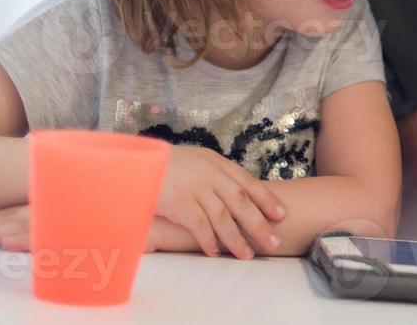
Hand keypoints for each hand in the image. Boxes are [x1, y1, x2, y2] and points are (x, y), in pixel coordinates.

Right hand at [157, 146, 287, 258]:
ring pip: (223, 216)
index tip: (282, 215)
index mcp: (217, 163)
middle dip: (259, 223)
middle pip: (242, 201)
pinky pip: (199, 225)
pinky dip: (209, 240)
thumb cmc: (164, 165)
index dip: (267, 199)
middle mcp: (210, 174)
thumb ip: (214, 175)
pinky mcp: (178, 202)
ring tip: (247, 255)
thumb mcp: (195, 161)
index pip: (248, 182)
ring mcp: (195, 188)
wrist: (134, 163)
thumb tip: (235, 195)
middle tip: (274, 241)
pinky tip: (215, 252)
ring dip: (237, 238)